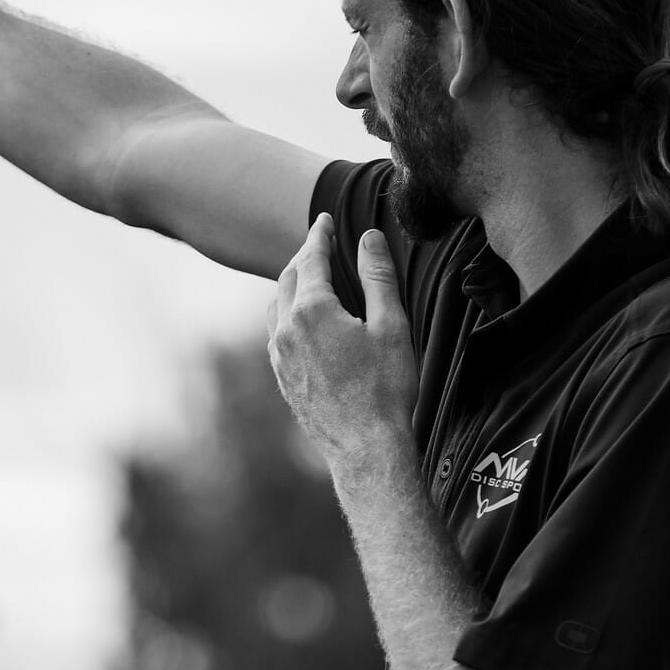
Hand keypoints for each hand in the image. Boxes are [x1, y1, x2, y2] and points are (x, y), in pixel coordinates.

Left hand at [269, 213, 417, 480]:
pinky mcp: (281, 377)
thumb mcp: (391, 326)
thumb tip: (367, 237)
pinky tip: (303, 318)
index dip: (319, 235)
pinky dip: (288, 312)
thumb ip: (377, 277)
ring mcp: (279, 356)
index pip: (311, 258)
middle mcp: (286, 329)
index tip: (324, 220)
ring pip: (277, 305)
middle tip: (320, 242)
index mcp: (312, 311)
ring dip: (292, 284)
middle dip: (305, 256)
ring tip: (311, 275)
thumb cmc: (386, 388)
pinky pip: (277, 331)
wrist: (366, 449)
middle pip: (289, 278)